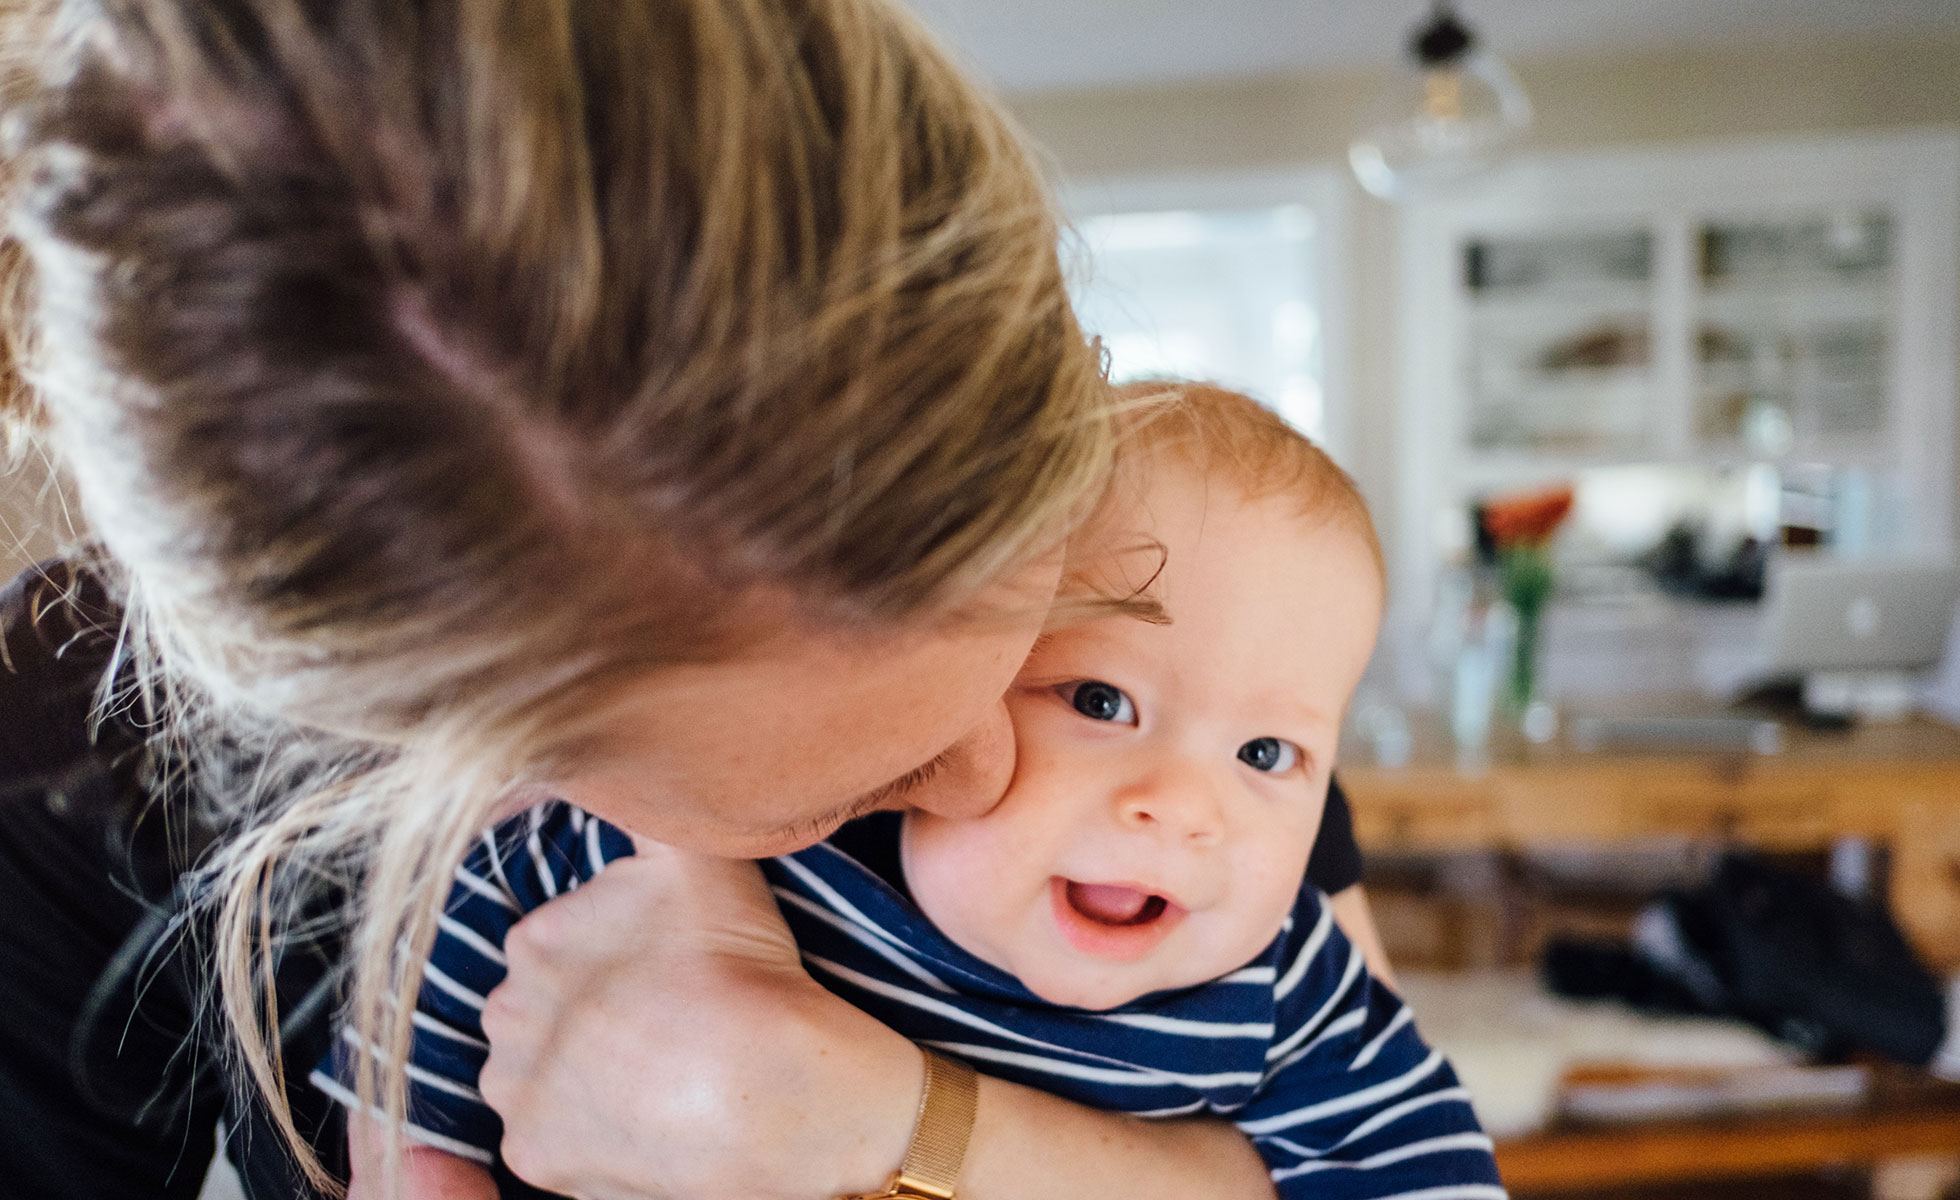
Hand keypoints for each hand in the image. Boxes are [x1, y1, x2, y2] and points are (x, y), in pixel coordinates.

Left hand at [478, 840, 923, 1199]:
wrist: (765, 1085)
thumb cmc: (737, 967)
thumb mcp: (695, 854)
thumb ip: (645, 805)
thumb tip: (610, 756)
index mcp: (535, 938)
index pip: (558, 944)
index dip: (614, 958)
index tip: (663, 971)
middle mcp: (506, 1012)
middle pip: (540, 1011)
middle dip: (587, 1015)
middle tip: (660, 1019)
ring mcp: (518, 1089)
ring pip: (540, 1075)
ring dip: (581, 1072)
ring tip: (656, 1070)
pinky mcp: (536, 1155)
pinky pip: (553, 1140)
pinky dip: (590, 1132)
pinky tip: (644, 1116)